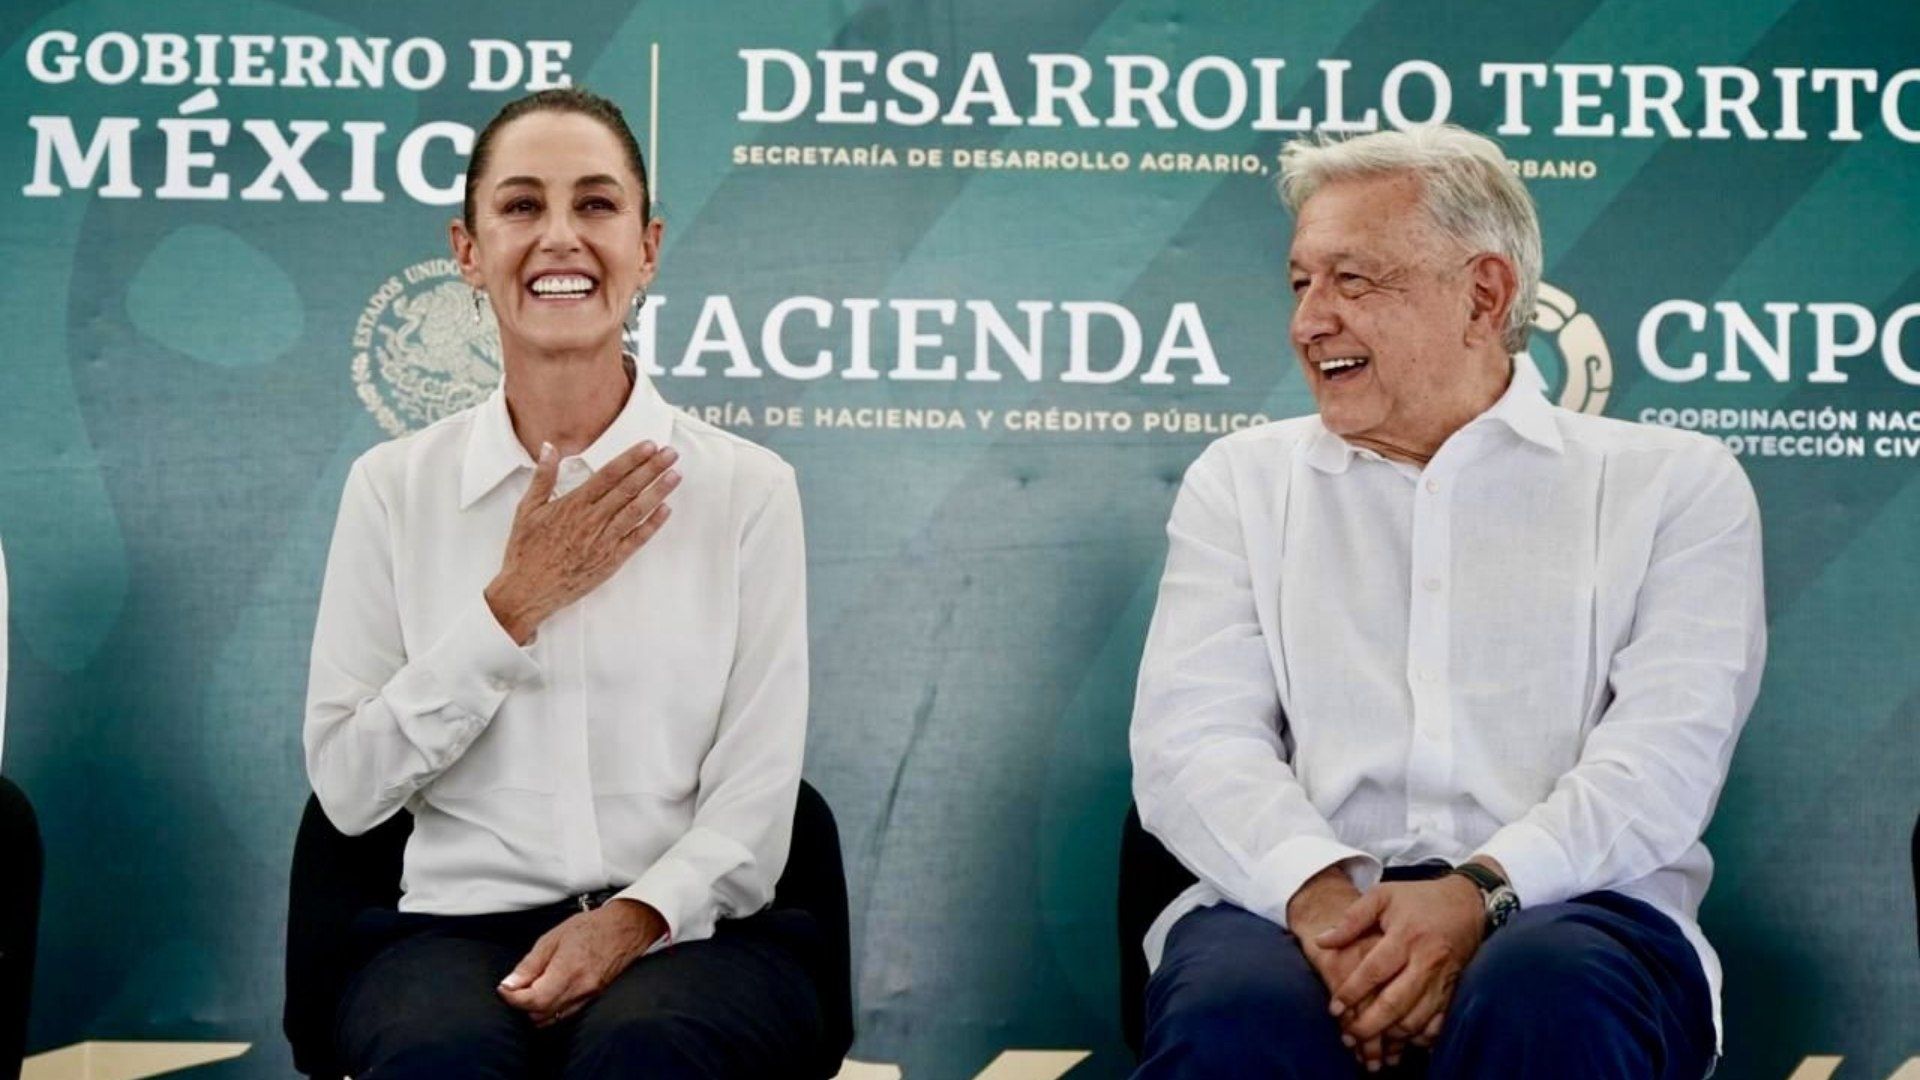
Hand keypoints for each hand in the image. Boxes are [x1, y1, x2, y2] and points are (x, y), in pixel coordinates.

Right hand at [485, 440, 679, 642]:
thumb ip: (542, 477)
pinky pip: (636, 540)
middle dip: (652, 469)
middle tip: (671, 453)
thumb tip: (550, 448)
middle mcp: (592, 520)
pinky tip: (666, 510)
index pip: (609, 475)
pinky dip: (653, 525)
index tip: (649, 446)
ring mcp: (603, 541)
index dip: (631, 459)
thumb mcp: (527, 509)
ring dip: (658, 492)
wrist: (527, 591)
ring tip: (675, 475)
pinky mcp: (610, 561)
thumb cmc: (525, 551)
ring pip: (636, 511)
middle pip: (628, 489)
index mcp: (573, 504)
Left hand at [497, 899, 666, 1025]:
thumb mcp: (553, 938)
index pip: (533, 1000)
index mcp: (568, 971)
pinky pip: (565, 1015)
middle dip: (522, 1004)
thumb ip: (530, 964)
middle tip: (516, 986)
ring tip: (532, 988)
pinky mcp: (592, 1000)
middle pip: (539, 1014)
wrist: (625, 929)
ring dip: (536, 1009)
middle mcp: (580, 989)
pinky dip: (551, 1009)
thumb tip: (510, 984)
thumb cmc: (591, 928)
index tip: (504, 989)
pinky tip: (548, 992)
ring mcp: (588, 997)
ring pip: (551, 1019)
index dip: (512, 998)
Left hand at [1319, 874, 1486, 1057]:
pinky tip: (1402, 1040)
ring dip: (1392, 1035)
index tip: (1334, 1008)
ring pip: (1418, 1018)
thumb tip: (1322, 941)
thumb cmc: (1418, 898)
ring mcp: (1444, 978)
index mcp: (1407, 936)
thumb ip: (1351, 919)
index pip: (1375, 971)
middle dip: (1370, 1024)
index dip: (1352, 991)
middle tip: (1349, 1035)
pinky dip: (1420, 1036)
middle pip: (1396, 1002)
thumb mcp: (1383, 896)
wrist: (1468, 903)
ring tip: (1370, 1041)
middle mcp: (1427, 960)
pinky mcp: (1455, 989)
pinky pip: (1438, 1022)